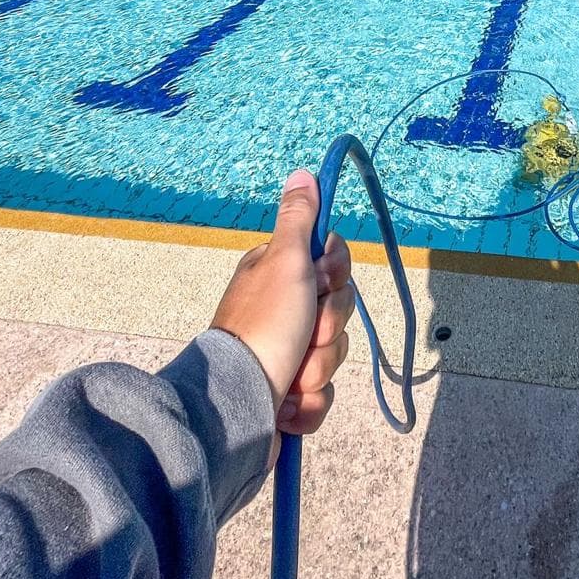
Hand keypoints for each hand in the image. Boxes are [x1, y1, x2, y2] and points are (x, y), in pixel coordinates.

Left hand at [211, 169, 354, 440]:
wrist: (238, 406)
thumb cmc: (265, 324)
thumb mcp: (285, 259)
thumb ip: (299, 218)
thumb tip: (301, 173)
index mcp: (278, 275)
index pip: (333, 264)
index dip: (336, 276)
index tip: (322, 282)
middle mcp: (281, 311)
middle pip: (339, 310)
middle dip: (329, 328)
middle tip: (306, 333)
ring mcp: (285, 355)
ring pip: (334, 354)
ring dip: (318, 368)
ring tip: (292, 377)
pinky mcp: (289, 396)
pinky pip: (322, 395)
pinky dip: (308, 404)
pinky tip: (288, 404)